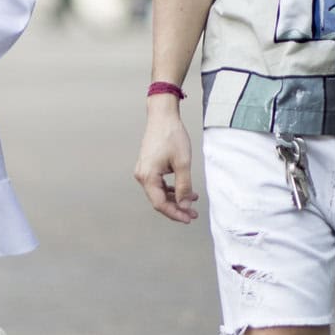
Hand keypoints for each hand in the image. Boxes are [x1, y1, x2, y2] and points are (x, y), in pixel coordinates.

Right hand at [134, 101, 197, 222]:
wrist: (163, 116)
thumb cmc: (171, 135)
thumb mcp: (182, 163)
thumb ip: (184, 187)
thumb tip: (184, 205)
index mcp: (148, 176)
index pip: (160, 204)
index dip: (175, 213)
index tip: (188, 218)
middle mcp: (142, 175)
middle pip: (158, 200)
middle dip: (176, 208)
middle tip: (192, 214)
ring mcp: (144, 170)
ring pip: (159, 192)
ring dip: (175, 198)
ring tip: (191, 202)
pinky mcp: (148, 166)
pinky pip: (159, 183)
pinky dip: (171, 189)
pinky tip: (184, 190)